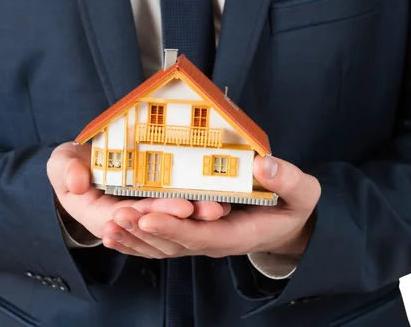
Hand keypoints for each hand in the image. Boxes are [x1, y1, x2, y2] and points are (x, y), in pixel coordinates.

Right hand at [47, 143, 230, 244]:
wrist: (83, 168)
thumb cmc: (72, 166)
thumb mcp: (61, 164)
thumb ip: (65, 170)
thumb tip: (77, 183)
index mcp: (101, 217)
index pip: (133, 220)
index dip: (157, 214)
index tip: (181, 206)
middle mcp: (126, 223)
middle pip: (160, 225)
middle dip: (188, 217)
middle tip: (213, 208)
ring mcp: (142, 218)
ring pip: (173, 224)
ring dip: (198, 217)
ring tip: (222, 207)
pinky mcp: (155, 210)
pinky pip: (177, 214)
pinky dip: (196, 209)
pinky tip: (221, 203)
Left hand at [103, 155, 319, 258]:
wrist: (287, 225)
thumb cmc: (294, 207)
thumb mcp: (302, 192)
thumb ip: (288, 180)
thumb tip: (266, 165)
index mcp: (238, 234)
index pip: (201, 234)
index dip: (174, 226)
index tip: (148, 214)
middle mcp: (214, 242)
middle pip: (174, 243)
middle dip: (144, 231)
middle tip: (115, 216)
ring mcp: (202, 240)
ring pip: (163, 245)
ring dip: (135, 237)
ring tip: (108, 226)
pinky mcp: (193, 234)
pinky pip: (162, 242)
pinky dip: (137, 241)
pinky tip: (114, 236)